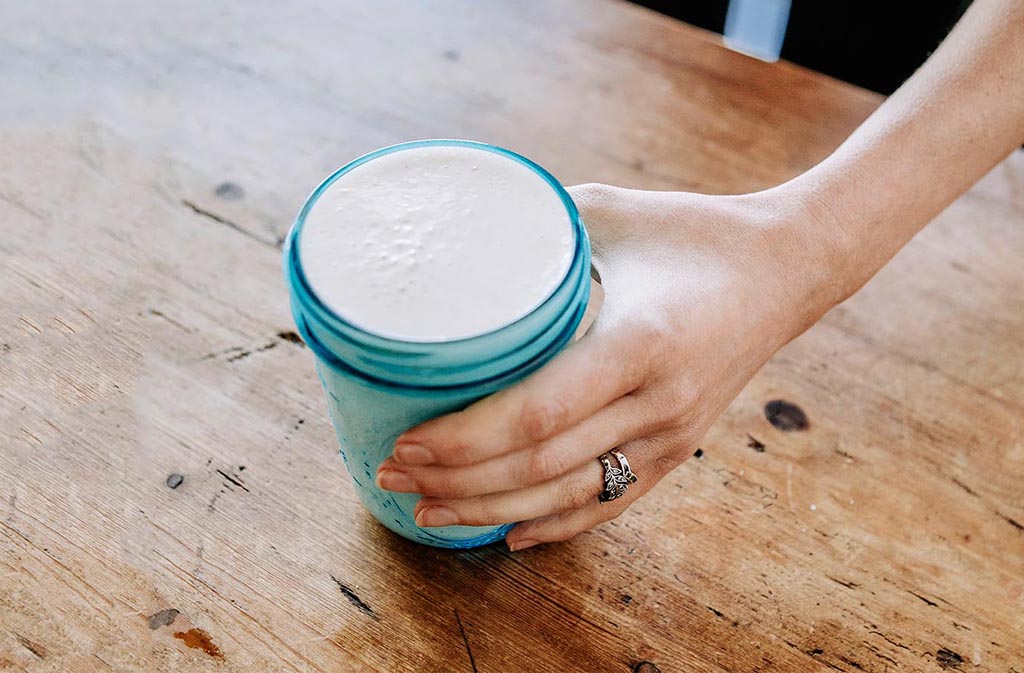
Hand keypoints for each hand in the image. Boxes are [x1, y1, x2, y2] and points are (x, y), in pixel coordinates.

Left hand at [376, 183, 838, 550]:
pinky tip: (508, 533)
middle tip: (390, 472)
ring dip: (489, 510)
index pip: (534, 416)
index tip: (406, 438)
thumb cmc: (692, 232)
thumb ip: (533, 227)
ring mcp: (672, 436)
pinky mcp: (678, 450)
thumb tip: (454, 231)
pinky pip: (610, 502)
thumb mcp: (610, 211)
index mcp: (639, 343)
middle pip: (538, 467)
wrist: (785, 270)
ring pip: (566, 497)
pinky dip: (554, 525)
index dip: (462, 440)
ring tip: (427, 509)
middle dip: (455, 479)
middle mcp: (657, 403)